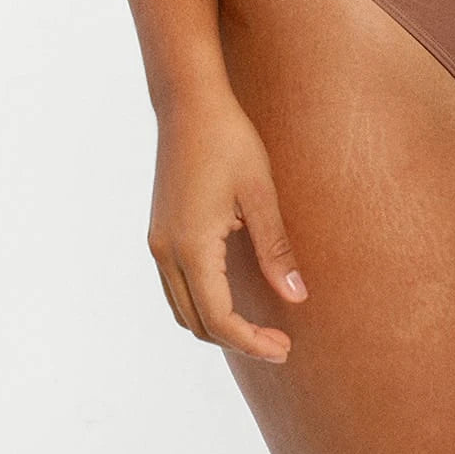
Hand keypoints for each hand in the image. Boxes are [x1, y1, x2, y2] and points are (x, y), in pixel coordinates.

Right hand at [147, 92, 308, 361]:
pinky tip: (233, 293)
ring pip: (182, 309)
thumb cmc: (230, 140)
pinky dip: (202, 302)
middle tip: (280, 342)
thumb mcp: (260, 193)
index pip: (219, 318)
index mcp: (192, 247)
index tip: (284, 349)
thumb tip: (296, 297)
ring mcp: (158, 243)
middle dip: (237, 339)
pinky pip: (176, 286)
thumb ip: (276, 249)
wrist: (189, 104)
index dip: (252, 341)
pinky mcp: (159, 232)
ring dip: (217, 324)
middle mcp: (166, 252)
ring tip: (260, 325)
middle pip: (197, 322)